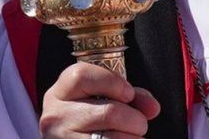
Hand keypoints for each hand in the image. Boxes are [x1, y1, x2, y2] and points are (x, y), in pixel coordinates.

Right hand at [40, 62, 160, 138]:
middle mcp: (56, 114)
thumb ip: (132, 95)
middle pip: (109, 113)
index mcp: (63, 90)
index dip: (114, 83)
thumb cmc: (95, 112)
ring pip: (111, 138)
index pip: (82, 76)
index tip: (129, 94)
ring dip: (132, 137)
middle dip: (135, 119)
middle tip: (139, 123)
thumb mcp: (108, 96)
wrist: (73, 135)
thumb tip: (152, 108)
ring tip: (133, 135)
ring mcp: (60, 137)